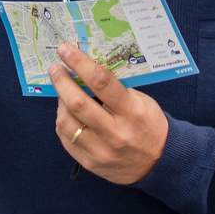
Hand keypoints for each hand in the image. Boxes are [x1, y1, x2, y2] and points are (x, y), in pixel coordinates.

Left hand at [49, 42, 168, 184]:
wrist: (159, 162)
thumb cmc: (149, 125)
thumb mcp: (141, 102)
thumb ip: (116, 88)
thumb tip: (87, 70)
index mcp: (132, 111)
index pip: (101, 82)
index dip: (80, 63)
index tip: (66, 50)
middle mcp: (115, 133)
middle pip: (78, 103)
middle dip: (62, 81)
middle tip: (55, 68)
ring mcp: (101, 151)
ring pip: (66, 122)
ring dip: (60, 102)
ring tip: (62, 92)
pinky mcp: (90, 163)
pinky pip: (66, 139)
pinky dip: (63, 121)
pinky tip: (66, 112)